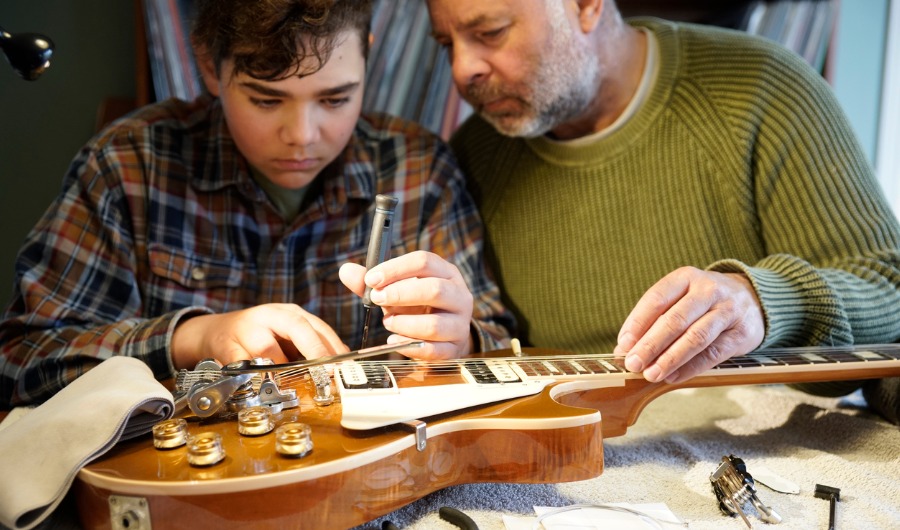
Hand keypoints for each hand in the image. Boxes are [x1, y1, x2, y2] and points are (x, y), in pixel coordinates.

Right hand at [170, 303, 347, 369]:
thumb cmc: (257, 336)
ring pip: (268, 348)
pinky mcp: (226, 345)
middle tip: (326, 372)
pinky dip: (252, 376)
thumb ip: (308, 347)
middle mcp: (269, 316)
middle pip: (296, 327)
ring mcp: (246, 328)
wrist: (214, 332)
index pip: (316, 326)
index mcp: (288, 313)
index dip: (332, 345)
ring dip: (281, 368)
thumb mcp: (285, 335)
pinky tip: (260, 383)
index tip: (343, 365)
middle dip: (314, 350)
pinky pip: (242, 364)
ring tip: (291, 383)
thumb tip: (338, 369)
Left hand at [339, 250, 474, 359]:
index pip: (424, 261)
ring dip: (404, 324)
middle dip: (400, 294)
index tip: (371, 279)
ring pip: (434, 325)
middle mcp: (459, 296)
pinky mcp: (454, 348)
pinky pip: (432, 350)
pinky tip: (393, 341)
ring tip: (388, 323)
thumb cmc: (419, 306)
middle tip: (377, 299)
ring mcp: (460, 324)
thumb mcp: (399, 289)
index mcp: (446, 273)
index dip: (395, 268)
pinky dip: (409, 347)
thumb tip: (345, 270)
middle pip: (434, 289)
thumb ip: (374, 282)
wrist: (445, 335)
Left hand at [613, 267, 764, 383]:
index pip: (657, 298)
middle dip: (650, 344)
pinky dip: (691, 367)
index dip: (637, 322)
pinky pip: (713, 353)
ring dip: (669, 359)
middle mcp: (708, 290)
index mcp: (686, 277)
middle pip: (675, 319)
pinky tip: (673, 377)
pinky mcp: (742, 333)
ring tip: (651, 374)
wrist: (752, 298)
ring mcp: (728, 310)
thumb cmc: (703, 302)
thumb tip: (625, 349)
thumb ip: (653, 320)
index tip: (624, 344)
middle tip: (634, 364)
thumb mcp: (680, 299)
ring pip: (695, 337)